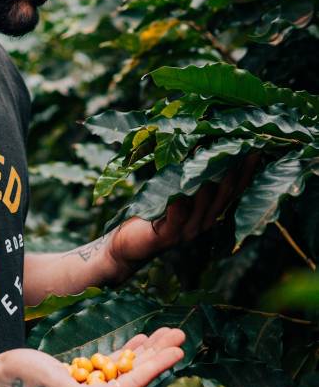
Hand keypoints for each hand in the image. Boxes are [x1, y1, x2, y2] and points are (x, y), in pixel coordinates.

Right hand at [0, 327, 184, 386]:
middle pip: (136, 373)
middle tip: (180, 333)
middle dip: (158, 352)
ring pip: (126, 366)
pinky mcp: (79, 376)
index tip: (178, 349)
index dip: (158, 364)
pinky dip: (125, 351)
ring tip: (165, 332)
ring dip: (146, 349)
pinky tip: (137, 341)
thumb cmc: (25, 385)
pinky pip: (110, 363)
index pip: (135, 382)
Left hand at [108, 152, 258, 272]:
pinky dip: (179, 205)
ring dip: (209, 182)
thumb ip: (191, 177)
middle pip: (224, 197)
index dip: (246, 172)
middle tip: (244, 149)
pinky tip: (181, 193)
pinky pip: (175, 219)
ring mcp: (186, 231)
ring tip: (213, 160)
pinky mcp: (166, 236)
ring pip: (203, 205)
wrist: (129, 246)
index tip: (256, 148)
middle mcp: (203, 223)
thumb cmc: (153, 212)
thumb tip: (202, 140)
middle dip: (234, 173)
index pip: (233, 191)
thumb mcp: (176, 192)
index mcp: (209, 212)